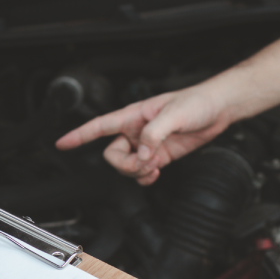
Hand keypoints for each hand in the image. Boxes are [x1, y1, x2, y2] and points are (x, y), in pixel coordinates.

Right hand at [55, 86, 233, 184]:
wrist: (218, 110)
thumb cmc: (196, 101)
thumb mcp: (174, 113)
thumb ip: (154, 133)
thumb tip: (142, 153)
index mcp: (133, 115)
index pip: (99, 126)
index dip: (79, 135)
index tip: (61, 143)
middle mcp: (136, 131)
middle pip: (112, 155)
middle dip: (126, 164)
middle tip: (146, 162)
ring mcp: (147, 144)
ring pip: (126, 166)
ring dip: (137, 172)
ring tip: (155, 166)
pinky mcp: (159, 155)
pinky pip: (141, 172)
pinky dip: (145, 177)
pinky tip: (156, 173)